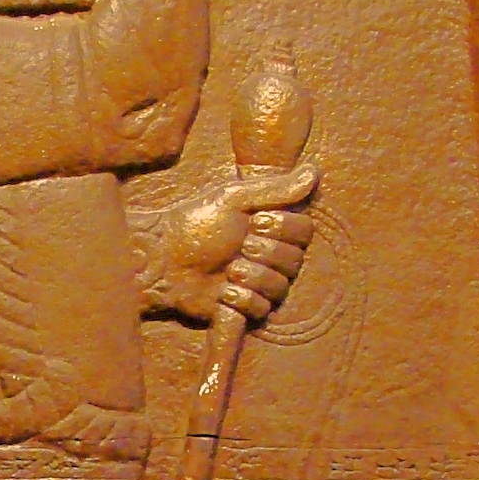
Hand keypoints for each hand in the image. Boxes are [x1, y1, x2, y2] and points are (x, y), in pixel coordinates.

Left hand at [134, 161, 317, 323]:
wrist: (163, 259)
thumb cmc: (195, 223)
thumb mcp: (233, 198)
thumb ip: (275, 189)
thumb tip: (315, 171)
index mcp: (271, 226)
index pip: (305, 231)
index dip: (285, 229)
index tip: (256, 221)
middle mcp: (270, 255)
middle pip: (295, 261)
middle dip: (265, 253)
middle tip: (239, 245)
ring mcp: (258, 282)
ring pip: (279, 287)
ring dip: (252, 276)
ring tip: (227, 270)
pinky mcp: (245, 307)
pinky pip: (261, 308)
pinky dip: (240, 298)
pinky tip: (222, 291)